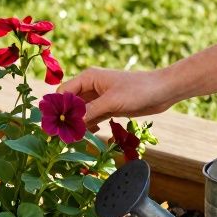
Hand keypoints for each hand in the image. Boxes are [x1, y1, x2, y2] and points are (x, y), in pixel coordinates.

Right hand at [58, 67, 182, 127]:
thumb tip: (72, 123)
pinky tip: (89, 134)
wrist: (162, 91)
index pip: (64, 92)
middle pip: (70, 104)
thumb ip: (90, 112)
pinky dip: (89, 125)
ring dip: (77, 124)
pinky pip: (92, 117)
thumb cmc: (138, 90)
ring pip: (81, 112)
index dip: (57, 107)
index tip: (54, 125)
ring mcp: (99, 98)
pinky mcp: (108, 107)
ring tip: (73, 139)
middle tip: (62, 136)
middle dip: (66, 118)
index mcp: (88, 78)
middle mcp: (90, 87)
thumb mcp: (112, 102)